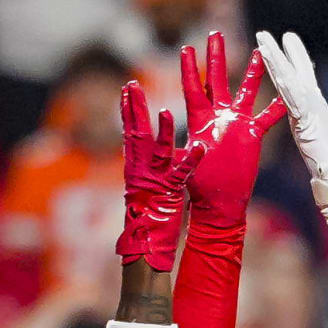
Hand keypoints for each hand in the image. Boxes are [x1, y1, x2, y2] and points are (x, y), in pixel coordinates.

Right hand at [114, 75, 194, 266]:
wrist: (146, 242)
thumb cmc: (147, 214)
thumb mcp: (142, 185)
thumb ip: (142, 165)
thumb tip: (138, 148)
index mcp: (135, 166)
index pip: (130, 133)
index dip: (128, 110)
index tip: (127, 89)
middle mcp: (141, 170)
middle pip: (136, 134)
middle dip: (134, 109)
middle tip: (132, 85)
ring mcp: (155, 180)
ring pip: (157, 152)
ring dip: (162, 132)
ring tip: (164, 111)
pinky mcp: (170, 192)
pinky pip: (182, 174)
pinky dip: (191, 160)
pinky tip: (200, 147)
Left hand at [176, 34, 283, 231]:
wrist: (219, 202)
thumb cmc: (199, 186)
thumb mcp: (186, 165)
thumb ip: (187, 150)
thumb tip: (187, 139)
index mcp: (200, 120)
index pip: (193, 87)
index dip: (189, 68)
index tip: (187, 48)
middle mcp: (219, 116)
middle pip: (216, 79)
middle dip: (216, 56)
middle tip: (215, 33)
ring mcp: (237, 123)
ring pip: (246, 90)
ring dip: (253, 71)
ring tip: (260, 50)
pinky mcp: (252, 135)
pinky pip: (269, 117)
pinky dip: (279, 106)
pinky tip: (289, 91)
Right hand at [252, 29, 327, 235]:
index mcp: (315, 106)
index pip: (303, 75)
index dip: (296, 56)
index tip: (287, 37)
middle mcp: (304, 109)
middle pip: (288, 75)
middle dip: (276, 54)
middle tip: (263, 33)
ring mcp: (301, 116)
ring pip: (285, 84)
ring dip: (274, 63)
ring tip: (262, 43)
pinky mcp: (303, 125)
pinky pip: (292, 100)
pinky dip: (285, 83)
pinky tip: (278, 67)